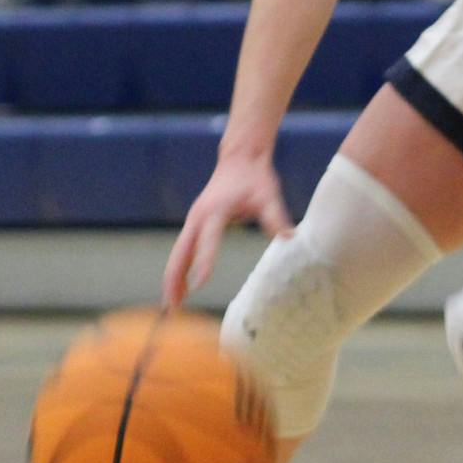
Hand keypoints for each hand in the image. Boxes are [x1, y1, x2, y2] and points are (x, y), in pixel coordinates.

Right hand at [162, 148, 293, 306]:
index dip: (204, 263)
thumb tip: (290, 237)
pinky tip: (180, 286)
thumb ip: (276, 217)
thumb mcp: (269, 195)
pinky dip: (179, 267)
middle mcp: (199, 215)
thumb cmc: (256, 177)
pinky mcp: (195, 221)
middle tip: (173, 306)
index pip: (208, 241)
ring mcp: (194, 218)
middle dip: (175, 278)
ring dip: (173, 276)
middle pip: (181, 251)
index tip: (199, 285)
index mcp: (216, 210)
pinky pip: (183, 248)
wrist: (240, 157)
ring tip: (173, 304)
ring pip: (178, 252)